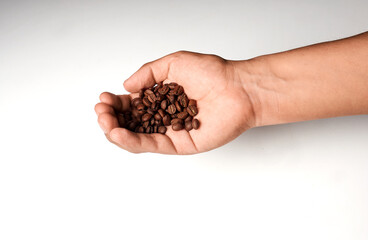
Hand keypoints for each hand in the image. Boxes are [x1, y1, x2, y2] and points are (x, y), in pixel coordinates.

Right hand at [95, 51, 254, 153]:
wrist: (238, 89)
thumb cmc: (213, 73)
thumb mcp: (173, 63)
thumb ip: (148, 74)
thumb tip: (127, 86)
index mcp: (161, 97)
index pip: (132, 104)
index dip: (116, 103)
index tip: (104, 98)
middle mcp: (164, 116)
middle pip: (131, 122)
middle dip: (112, 118)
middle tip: (102, 111)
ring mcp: (171, 131)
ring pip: (137, 136)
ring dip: (116, 131)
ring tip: (105, 121)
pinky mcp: (179, 144)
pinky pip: (152, 145)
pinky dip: (132, 141)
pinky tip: (118, 133)